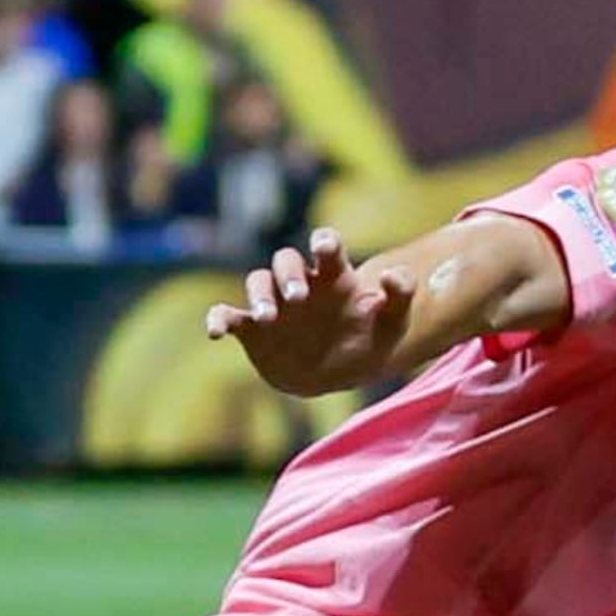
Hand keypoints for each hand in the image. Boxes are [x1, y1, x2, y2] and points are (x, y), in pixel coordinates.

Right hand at [203, 229, 405, 394]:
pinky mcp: (253, 328)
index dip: (324, 242)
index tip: (324, 245)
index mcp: (335, 278)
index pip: (327, 247)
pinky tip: (215, 332)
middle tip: (298, 298)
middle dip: (289, 274)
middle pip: (286, 260)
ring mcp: (275, 304)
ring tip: (269, 319)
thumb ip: (400, 298)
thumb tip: (393, 275)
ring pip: (257, 282)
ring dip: (259, 295)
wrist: (339, 373)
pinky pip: (228, 315)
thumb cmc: (369, 341)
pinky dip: (218, 319)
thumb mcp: (393, 325)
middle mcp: (301, 284)